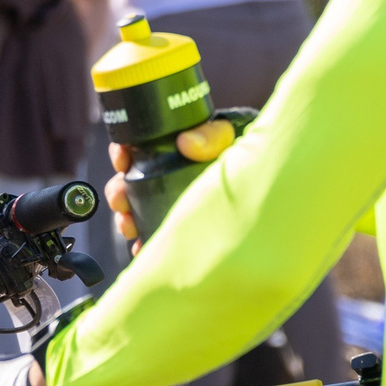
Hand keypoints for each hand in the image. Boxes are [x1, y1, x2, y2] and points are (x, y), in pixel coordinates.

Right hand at [105, 118, 239, 245]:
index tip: (120, 160)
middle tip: (120, 201)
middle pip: (128, 182)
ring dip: (125, 219)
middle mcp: (165, 176)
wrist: (268, 189)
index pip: (135, 146)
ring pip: (134, 211)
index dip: (121, 151)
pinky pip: (152, 237)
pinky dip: (144, 245)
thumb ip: (212, 136)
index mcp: (171, 149)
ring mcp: (169, 203)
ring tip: (128, 227)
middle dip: (117, 192)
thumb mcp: (229, 139)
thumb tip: (186, 143)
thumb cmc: (247, 155)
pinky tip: (143, 250)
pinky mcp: (178, 229)